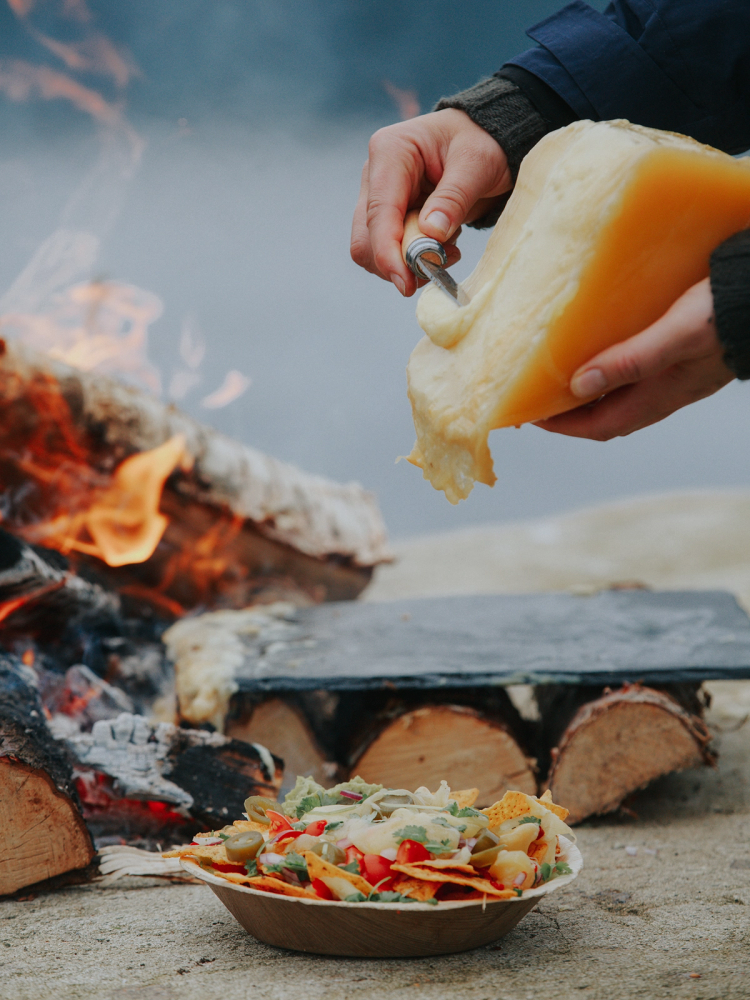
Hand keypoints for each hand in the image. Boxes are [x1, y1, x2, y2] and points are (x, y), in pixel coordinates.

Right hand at [351, 108, 510, 295]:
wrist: (486, 140)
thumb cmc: (482, 142)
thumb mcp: (477, 164)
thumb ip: (453, 198)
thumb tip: (431, 233)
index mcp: (390, 152)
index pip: (378, 213)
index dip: (388, 253)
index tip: (406, 283)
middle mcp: (375, 175)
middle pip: (366, 239)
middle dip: (398, 262)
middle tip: (437, 269)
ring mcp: (379, 197)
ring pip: (374, 250)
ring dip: (408, 264)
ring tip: (448, 251)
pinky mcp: (389, 217)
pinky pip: (391, 251)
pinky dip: (415, 260)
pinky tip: (442, 246)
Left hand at [534, 278, 733, 439]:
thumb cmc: (726, 311)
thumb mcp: (675, 334)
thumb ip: (630, 361)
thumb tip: (578, 386)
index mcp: (660, 395)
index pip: (598, 426)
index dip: (561, 426)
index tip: (527, 416)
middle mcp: (666, 392)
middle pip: (606, 416)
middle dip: (569, 413)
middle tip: (535, 397)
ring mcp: (676, 376)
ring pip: (621, 395)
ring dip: (589, 391)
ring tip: (558, 373)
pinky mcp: (683, 355)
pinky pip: (636, 373)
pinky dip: (610, 368)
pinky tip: (601, 347)